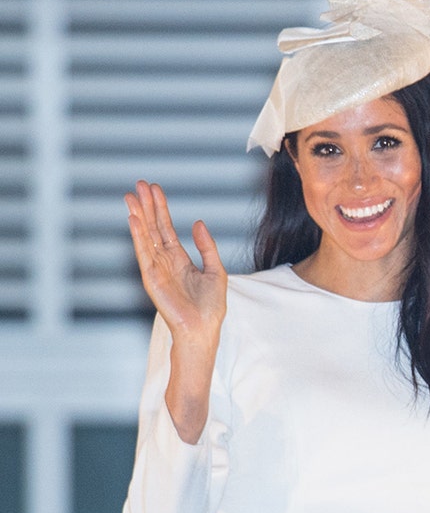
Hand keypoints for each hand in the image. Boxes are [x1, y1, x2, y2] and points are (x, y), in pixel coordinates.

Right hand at [125, 180, 226, 347]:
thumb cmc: (211, 306)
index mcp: (179, 258)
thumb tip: (197, 222)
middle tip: (139, 183)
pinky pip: (143, 252)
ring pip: (145, 236)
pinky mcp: (151, 278)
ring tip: (131, 196)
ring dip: (138, 216)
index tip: (155, 189)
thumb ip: (207, 246)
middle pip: (152, 227)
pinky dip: (138, 236)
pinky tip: (134, 219)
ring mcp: (156, 269)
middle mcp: (164, 261)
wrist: (203, 329)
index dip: (160, 208)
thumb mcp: (216, 270)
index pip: (165, 228)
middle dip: (146, 205)